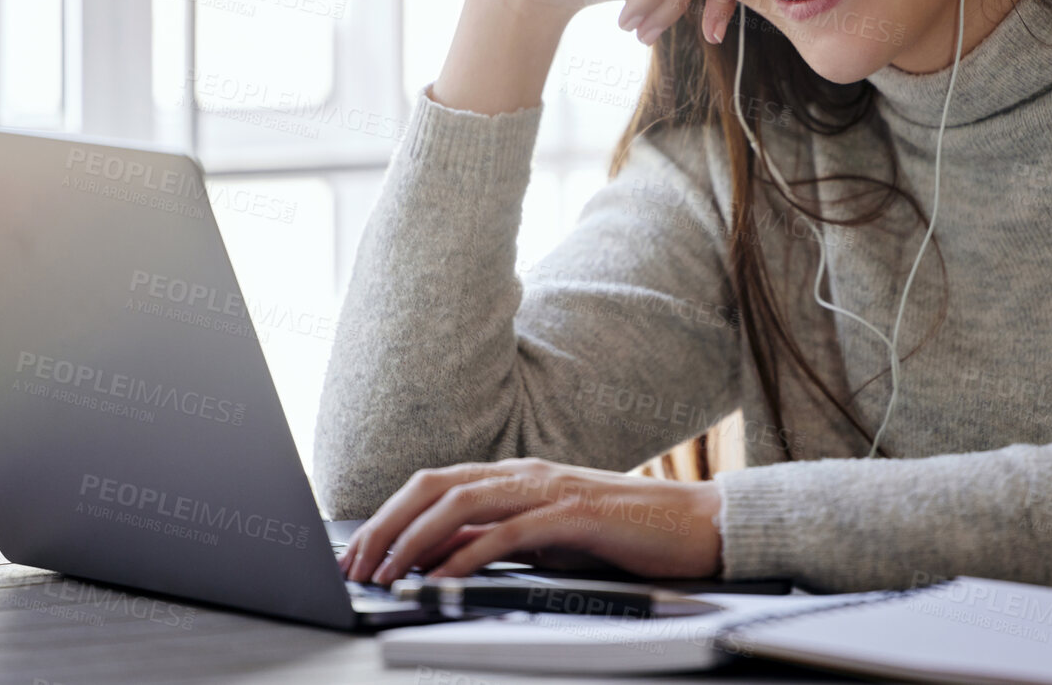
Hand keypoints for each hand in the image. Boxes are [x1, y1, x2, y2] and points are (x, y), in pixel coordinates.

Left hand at [337, 458, 723, 584]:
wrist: (696, 524)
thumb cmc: (624, 534)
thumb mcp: (548, 539)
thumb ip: (498, 540)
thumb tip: (440, 561)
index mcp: (516, 475)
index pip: (433, 484)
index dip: (388, 515)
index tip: (357, 552)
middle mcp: (526, 473)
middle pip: (434, 486)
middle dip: (386, 525)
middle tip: (356, 565)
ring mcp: (550, 490)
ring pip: (462, 503)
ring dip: (415, 540)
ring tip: (388, 574)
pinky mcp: (575, 516)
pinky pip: (509, 532)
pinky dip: (469, 554)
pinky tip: (444, 578)